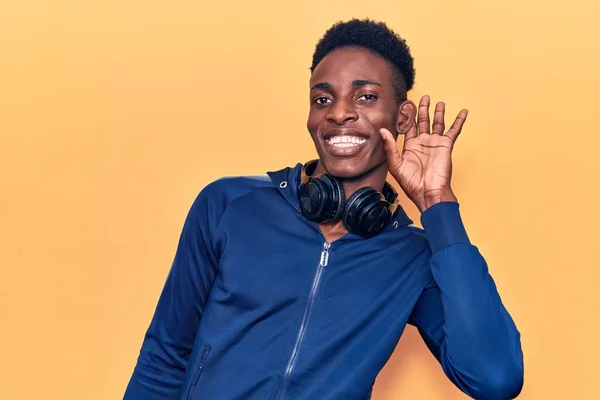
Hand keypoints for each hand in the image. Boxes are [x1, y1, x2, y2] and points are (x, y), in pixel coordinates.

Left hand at [379, 95, 467, 212]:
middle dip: (423, 109)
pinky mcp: (446, 145)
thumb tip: (382, 130)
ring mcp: (435, 143)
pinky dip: (459, 120)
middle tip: (423, 98)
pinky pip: (454, 130)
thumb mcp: (395, 164)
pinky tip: (463, 111)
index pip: (408, 127)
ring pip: (437, 123)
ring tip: (439, 102)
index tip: (405, 105)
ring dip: (438, 112)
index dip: (407, 116)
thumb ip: (390, 147)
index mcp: (409, 146)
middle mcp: (422, 143)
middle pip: (423, 122)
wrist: (428, 192)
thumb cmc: (411, 183)